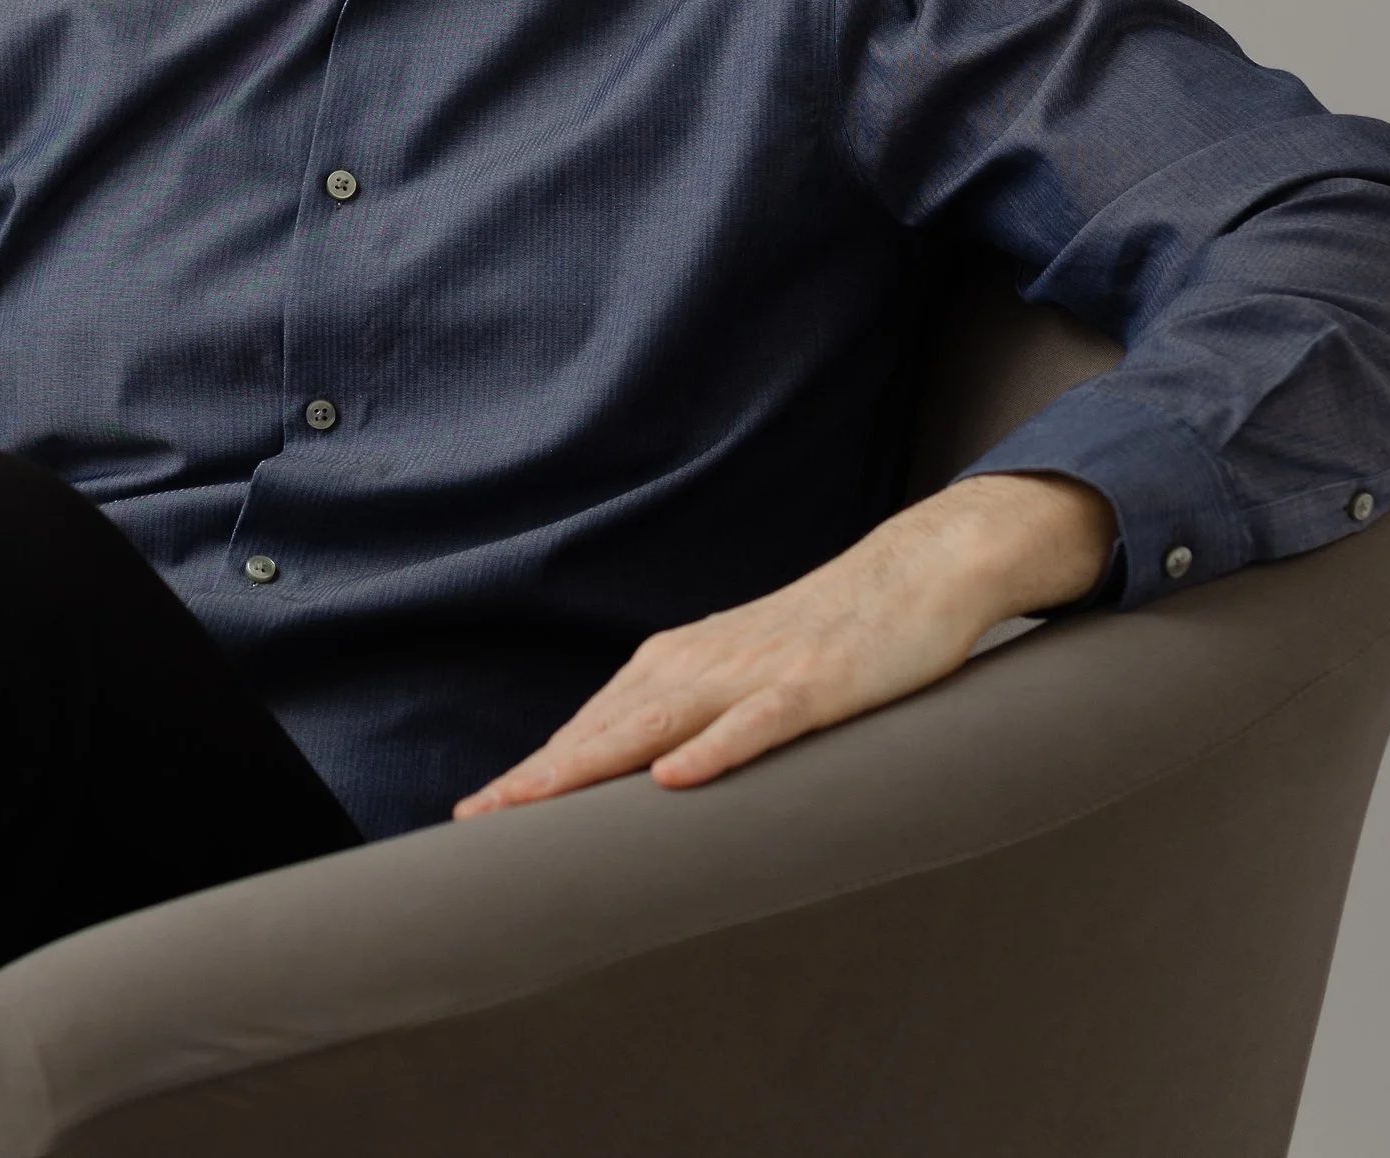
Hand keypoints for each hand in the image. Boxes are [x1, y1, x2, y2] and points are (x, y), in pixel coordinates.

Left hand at [454, 473, 1114, 818]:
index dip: (534, 771)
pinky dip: (711, 750)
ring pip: (656, 726)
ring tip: (531, 806)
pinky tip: (673, 780)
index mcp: (676, 662)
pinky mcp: (814, 687)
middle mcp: (698, 663)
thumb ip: (692, 715)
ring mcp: (754, 674)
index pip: (591, 727)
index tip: (475, 813)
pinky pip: (754, 725)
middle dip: (537, 778)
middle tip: (474, 818)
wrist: (915, 571)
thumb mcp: (744, 675)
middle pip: (603, 730)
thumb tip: (643, 776)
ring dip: (590, 766)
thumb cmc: (828, 634)